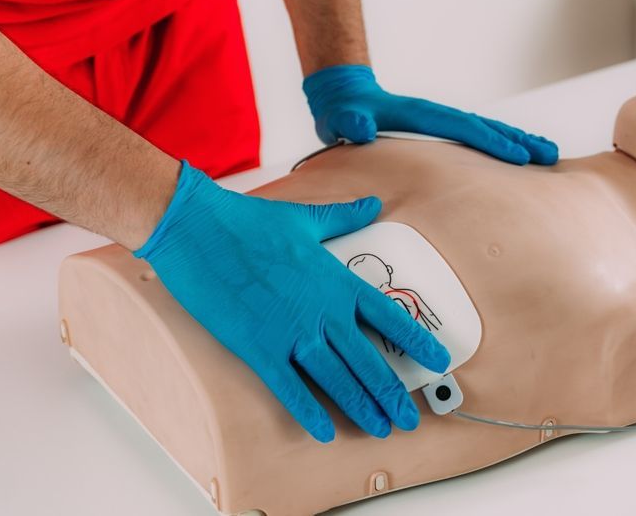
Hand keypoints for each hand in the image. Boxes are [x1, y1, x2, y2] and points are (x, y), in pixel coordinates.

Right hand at [134, 161, 450, 441]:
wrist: (196, 228)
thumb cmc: (248, 221)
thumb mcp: (305, 219)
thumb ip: (344, 217)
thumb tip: (373, 203)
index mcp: (336, 280)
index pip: (390, 316)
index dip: (418, 341)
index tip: (440, 359)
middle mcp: (322, 310)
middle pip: (368, 360)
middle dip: (393, 392)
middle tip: (409, 417)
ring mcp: (291, 332)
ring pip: (337, 379)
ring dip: (361, 407)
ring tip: (380, 428)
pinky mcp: (257, 347)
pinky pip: (290, 388)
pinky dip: (309, 412)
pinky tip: (325, 432)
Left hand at [303, 65, 557, 164]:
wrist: (345, 99)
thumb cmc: (344, 113)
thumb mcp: (340, 116)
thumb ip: (350, 120)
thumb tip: (359, 126)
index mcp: (422, 115)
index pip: (464, 128)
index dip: (492, 141)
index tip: (520, 155)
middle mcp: (439, 117)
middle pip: (487, 128)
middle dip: (519, 141)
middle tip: (550, 155)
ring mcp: (443, 125)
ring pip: (488, 132)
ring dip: (518, 142)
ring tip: (548, 155)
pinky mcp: (443, 135)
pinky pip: (478, 141)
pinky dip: (502, 147)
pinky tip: (520, 160)